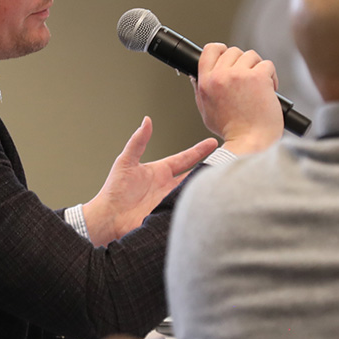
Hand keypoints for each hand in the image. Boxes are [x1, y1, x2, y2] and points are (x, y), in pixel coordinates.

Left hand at [83, 117, 217, 246]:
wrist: (108, 217)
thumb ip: (138, 141)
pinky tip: (210, 203)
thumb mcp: (126, 161)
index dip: (199, 150)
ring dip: (206, 187)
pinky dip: (197, 206)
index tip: (214, 142)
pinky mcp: (169, 215)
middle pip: (194, 175)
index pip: (185, 159)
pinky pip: (186, 209)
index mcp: (161, 171)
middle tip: (229, 159)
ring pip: (193, 192)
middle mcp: (169, 186)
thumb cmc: (114, 190)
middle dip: (210, 168)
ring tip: (225, 179)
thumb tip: (147, 121)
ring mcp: (170, 201)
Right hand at [193, 43, 284, 155]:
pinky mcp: (258, 78)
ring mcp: (239, 75)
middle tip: (249, 80)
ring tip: (259, 87)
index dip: (222, 50)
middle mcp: (220, 76)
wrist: (250, 142)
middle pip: (233, 51)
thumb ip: (201, 91)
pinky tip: (269, 91)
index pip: (210, 50)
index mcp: (206, 83)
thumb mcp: (206, 111)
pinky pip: (267, 65)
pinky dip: (271, 76)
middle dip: (243, 63)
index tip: (230, 59)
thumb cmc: (232, 131)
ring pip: (251, 56)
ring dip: (258, 69)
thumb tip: (197, 77)